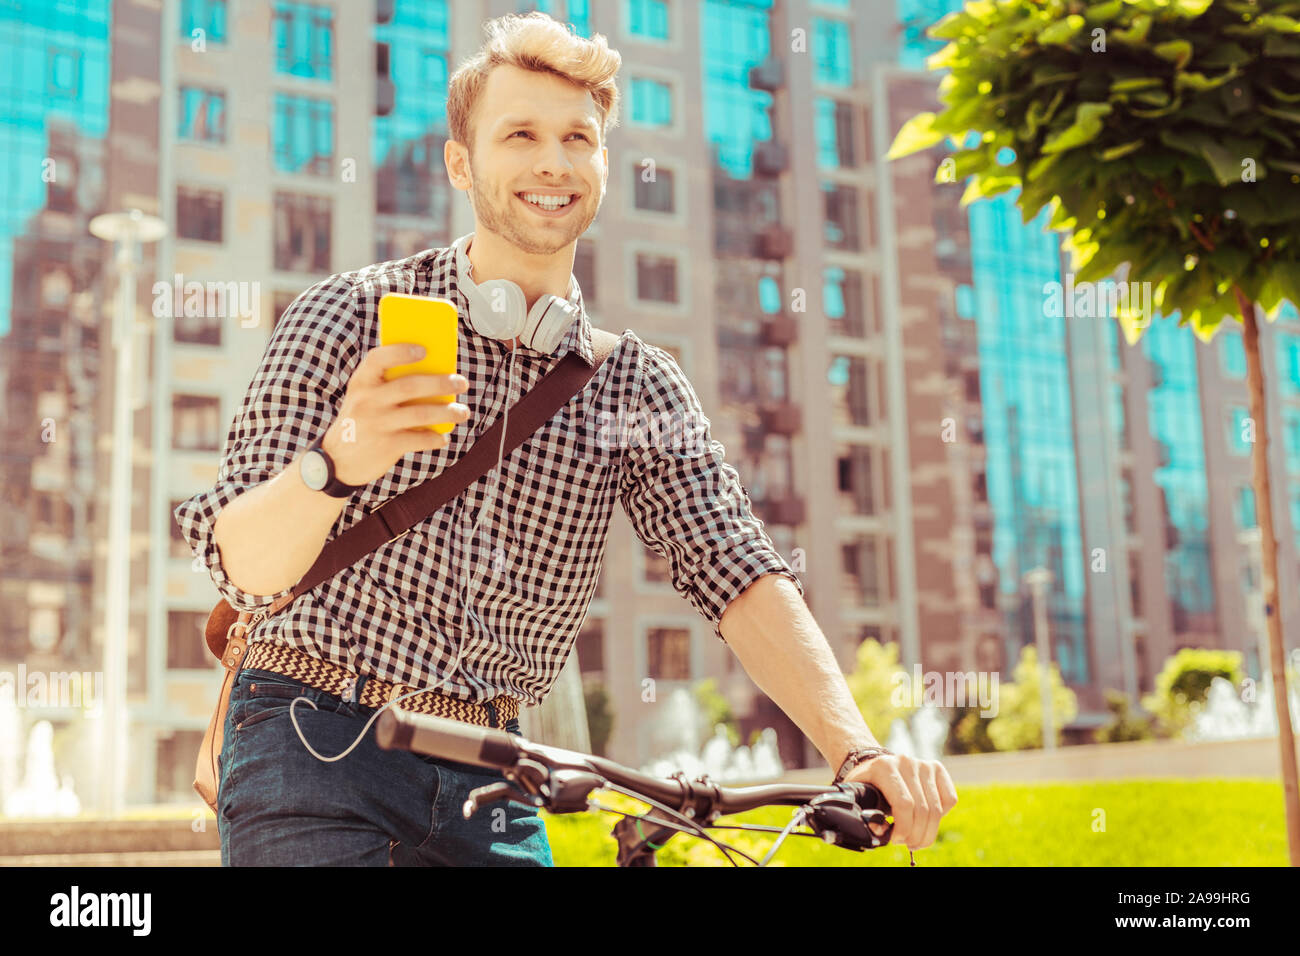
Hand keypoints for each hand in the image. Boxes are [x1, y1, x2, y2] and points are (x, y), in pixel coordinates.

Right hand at [322, 344, 470, 485]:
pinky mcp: (386, 446)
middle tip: (461, 382)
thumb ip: (387, 384)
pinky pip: (419, 439)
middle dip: (441, 383)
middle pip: (410, 386)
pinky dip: (435, 437)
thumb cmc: (361, 420)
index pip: (378, 358)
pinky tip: (442, 437)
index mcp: (362, 382)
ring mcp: (377, 424)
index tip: (424, 350)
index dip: (401, 352)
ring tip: (462, 412)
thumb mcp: (364, 397)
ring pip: (421, 413)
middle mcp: (368, 400)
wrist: (337, 460)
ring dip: (447, 412)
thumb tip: (433, 372)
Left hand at [844, 753, 956, 850]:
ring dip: (928, 831)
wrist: (875, 765)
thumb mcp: (858, 798)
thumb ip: (865, 816)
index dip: (904, 828)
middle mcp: (906, 762)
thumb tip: (880, 831)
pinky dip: (941, 816)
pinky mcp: (937, 768)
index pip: (904, 804)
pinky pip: (949, 799)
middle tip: (908, 844)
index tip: (896, 839)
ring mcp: (923, 764)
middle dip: (916, 835)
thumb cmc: (866, 785)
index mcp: (884, 768)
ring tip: (916, 838)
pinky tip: (925, 818)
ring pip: (937, 809)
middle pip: (922, 810)